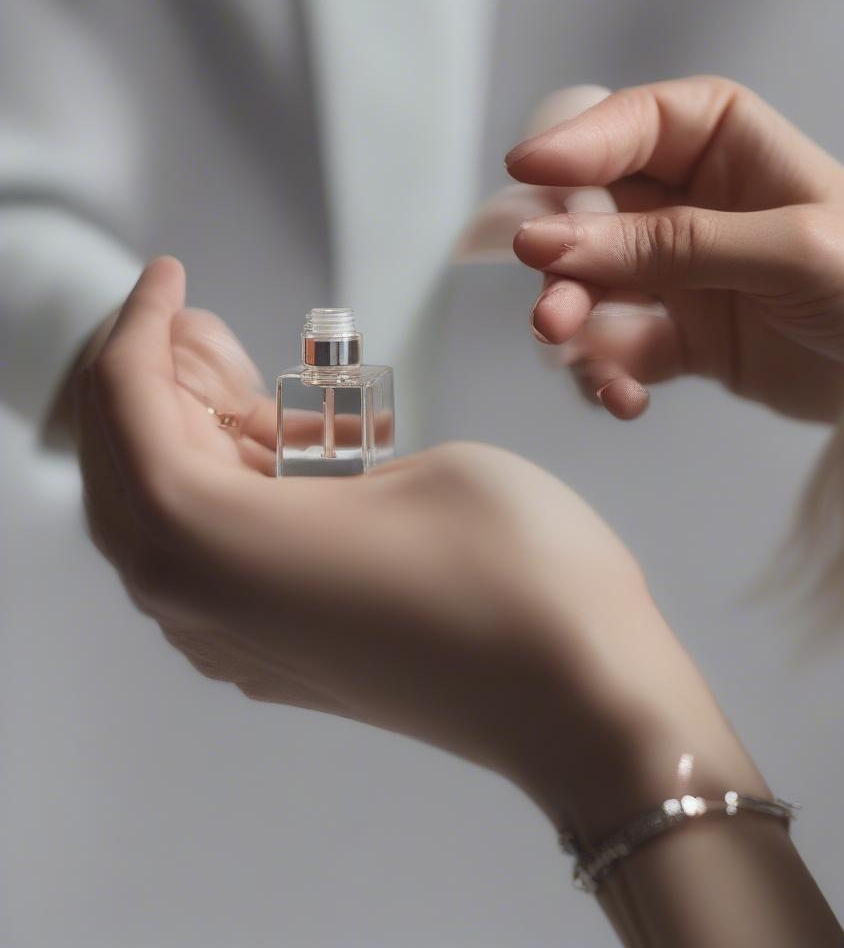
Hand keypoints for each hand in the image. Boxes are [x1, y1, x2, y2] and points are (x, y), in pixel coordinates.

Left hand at [76, 258, 767, 837]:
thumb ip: (309, 451)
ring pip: (166, 520)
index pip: (126, 409)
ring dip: (196, 443)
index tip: (170, 275)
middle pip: (126, 469)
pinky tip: (293, 462)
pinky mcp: (280, 660)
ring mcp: (236, 644)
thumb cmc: (517, 572)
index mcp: (209, 541)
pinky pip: (214, 562)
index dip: (141, 326)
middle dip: (156, 385)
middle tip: (205, 329)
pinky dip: (229, 498)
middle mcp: (198, 604)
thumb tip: (267, 450)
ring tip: (259, 390)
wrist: (586, 700)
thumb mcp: (413, 464)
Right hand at [507, 76, 843, 420]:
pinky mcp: (680, 340)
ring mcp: (680, 274)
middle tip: (554, 308)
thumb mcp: (788, 249)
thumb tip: (556, 239)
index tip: (525, 175)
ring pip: (591, 287)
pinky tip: (624, 399)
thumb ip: (674, 245)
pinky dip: (606, 376)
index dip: (573, 145)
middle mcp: (691, 203)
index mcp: (725, 143)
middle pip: (591, 212)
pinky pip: (617, 351)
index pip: (630, 125)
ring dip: (574, 324)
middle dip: (563, 259)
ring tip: (582, 360)